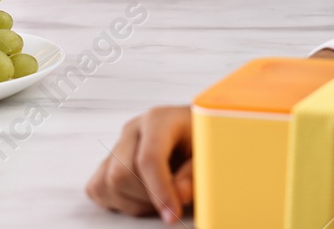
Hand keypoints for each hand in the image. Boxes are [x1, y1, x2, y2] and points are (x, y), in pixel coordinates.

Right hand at [87, 51, 333, 220]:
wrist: (228, 125)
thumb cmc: (235, 135)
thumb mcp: (229, 152)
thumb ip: (208, 172)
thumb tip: (187, 195)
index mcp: (166, 117)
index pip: (152, 156)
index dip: (162, 190)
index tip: (173, 217)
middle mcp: (139, 124)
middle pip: (125, 174)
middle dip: (151, 196)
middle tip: (180, 204)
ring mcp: (122, 140)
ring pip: (109, 184)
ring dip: (137, 200)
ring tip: (169, 197)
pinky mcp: (112, 158)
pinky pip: (98, 188)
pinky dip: (120, 200)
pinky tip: (149, 199)